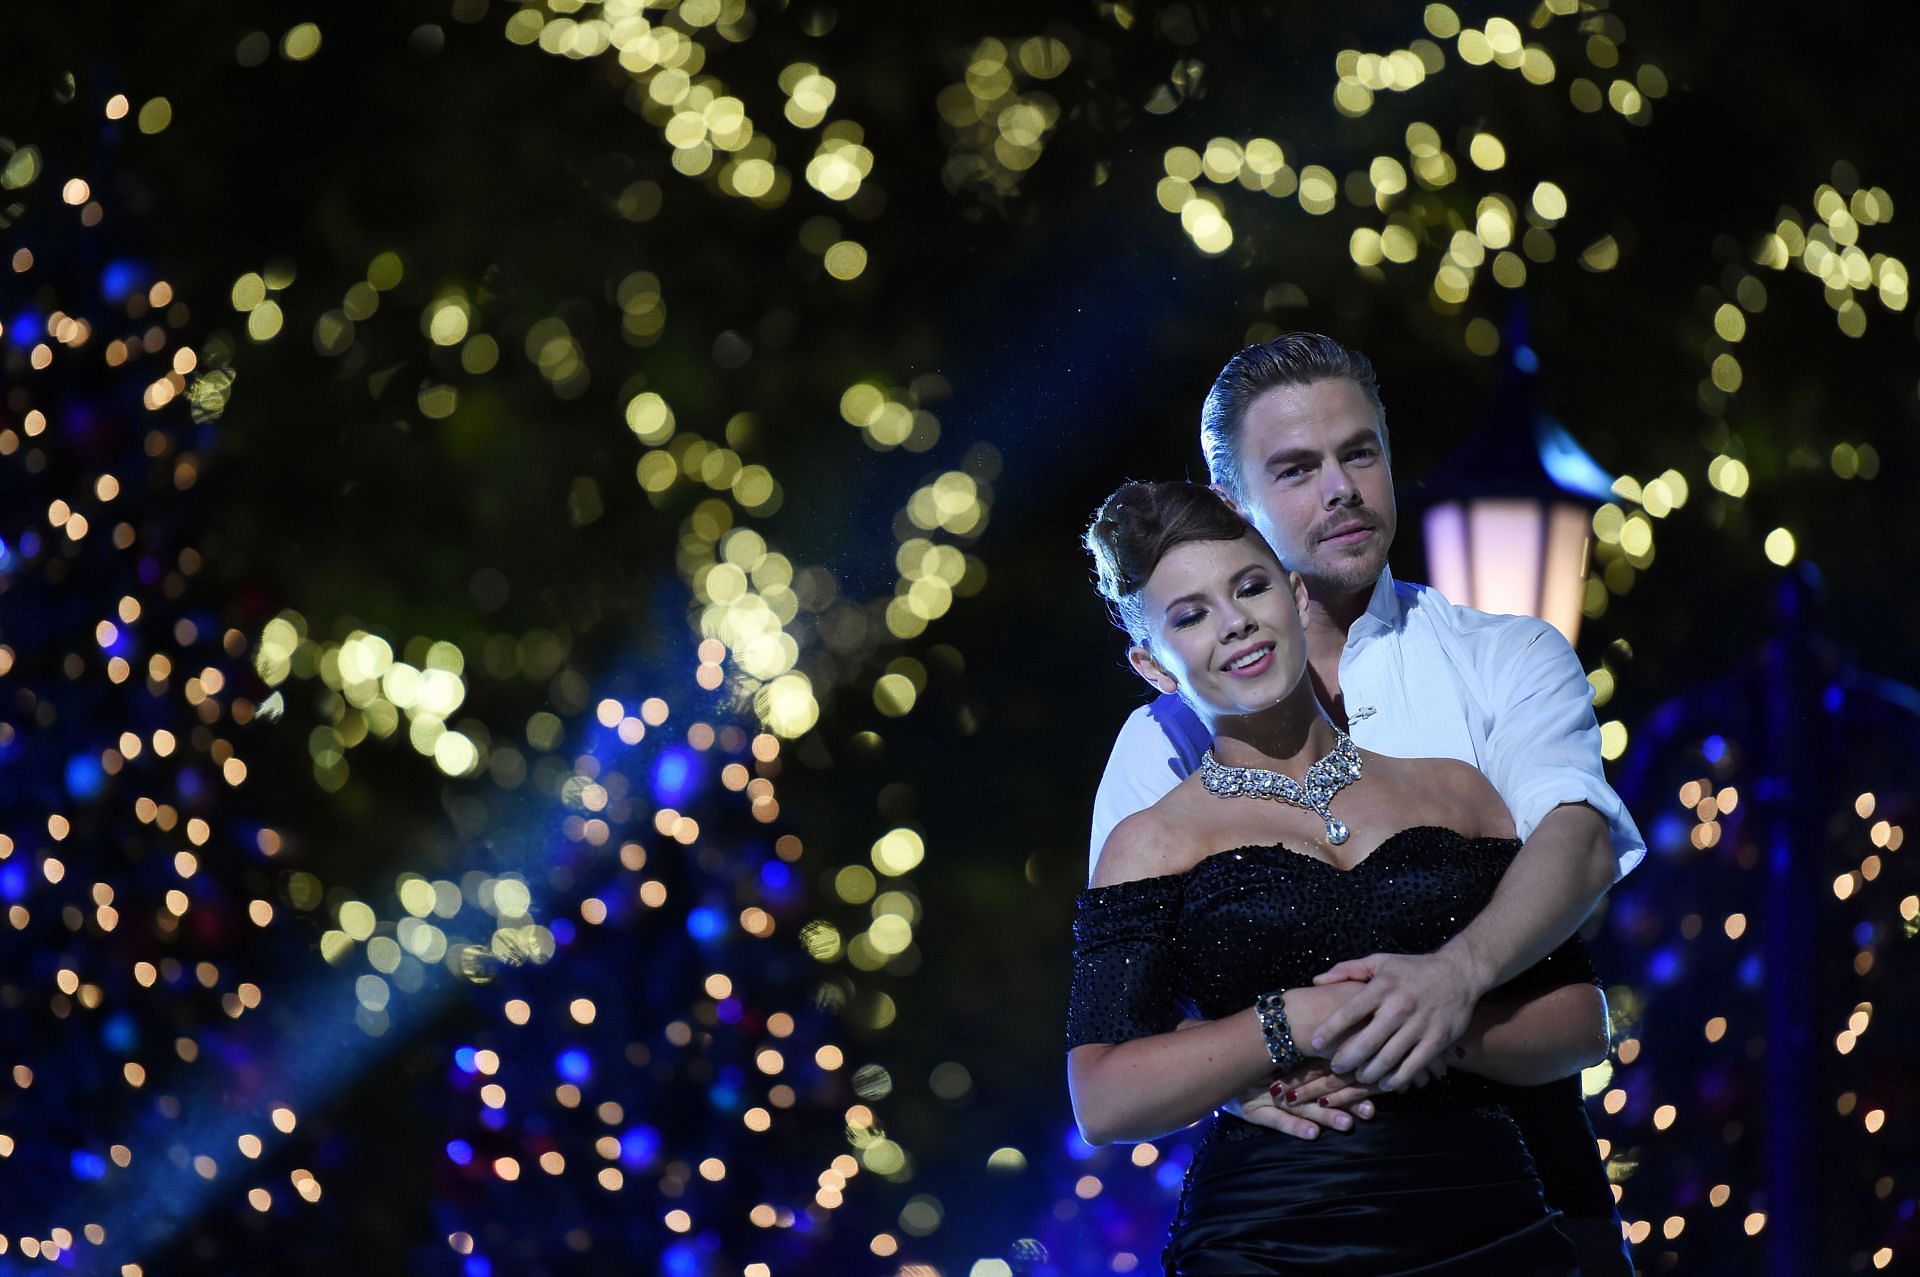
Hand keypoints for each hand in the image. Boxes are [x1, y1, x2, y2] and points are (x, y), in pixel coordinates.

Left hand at [1309, 951, 1479, 1088]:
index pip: (1350, 1011)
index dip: (1330, 1030)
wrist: (1459, 973)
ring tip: (1358, 1077)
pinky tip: (1385, 1084)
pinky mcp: (1437, 1040)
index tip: (1315, 1043)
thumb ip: (1347, 970)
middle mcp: (1400, 1006)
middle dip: (1346, 1059)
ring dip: (1369, 1073)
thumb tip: (1316, 981)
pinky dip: (1397, 1079)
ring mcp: (1420, 1024)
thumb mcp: (1379, 961)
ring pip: (1389, 1058)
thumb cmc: (1412, 969)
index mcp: (1382, 986)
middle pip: (1367, 1041)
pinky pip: (1413, 1065)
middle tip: (1335, 1068)